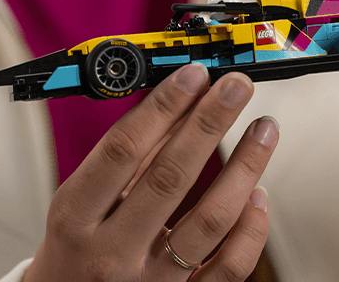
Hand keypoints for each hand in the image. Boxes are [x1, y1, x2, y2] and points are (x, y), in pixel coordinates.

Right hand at [25, 64, 277, 281]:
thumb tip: (175, 104)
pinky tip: (259, 193)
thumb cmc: (75, 252)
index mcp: (76, 218)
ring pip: (210, 220)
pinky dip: (250, 228)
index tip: (192, 75)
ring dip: (244, 166)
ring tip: (264, 128)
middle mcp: (112, 252)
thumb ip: (123, 161)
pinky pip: (229, 267)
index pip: (122, 151)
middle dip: (209, 123)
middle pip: (170, 178)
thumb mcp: (79, 203)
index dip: (161, 108)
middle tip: (237, 86)